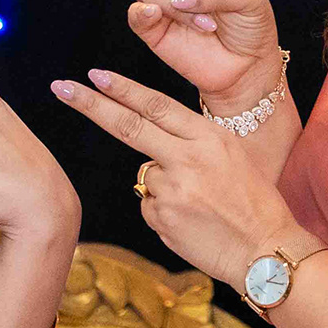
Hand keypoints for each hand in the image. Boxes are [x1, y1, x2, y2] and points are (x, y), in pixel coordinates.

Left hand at [51, 65, 307, 292]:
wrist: (266, 251)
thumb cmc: (253, 203)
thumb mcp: (232, 156)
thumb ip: (192, 142)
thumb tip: (152, 141)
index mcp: (209, 137)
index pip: (157, 106)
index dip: (123, 89)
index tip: (95, 76)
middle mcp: (188, 159)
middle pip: (128, 126)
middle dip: (91, 105)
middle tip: (61, 87)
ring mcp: (172, 189)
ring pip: (145, 176)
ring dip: (163, 186)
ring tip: (198, 204)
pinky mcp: (162, 218)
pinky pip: (149, 206)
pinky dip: (164, 212)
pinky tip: (191, 222)